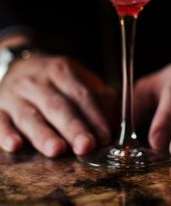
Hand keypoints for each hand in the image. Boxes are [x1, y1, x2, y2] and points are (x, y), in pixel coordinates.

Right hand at [0, 54, 116, 156]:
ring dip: (43, 134)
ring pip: (30, 115)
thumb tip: (115, 117)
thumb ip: (93, 95)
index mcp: (60, 71)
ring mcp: (15, 94)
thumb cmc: (53, 77)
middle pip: (57, 106)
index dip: (93, 115)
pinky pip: (0, 121)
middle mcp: (37, 81)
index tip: (105, 136)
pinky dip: (5, 133)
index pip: (80, 95)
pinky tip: (15, 146)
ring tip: (57, 150)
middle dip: (73, 127)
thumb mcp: (74, 75)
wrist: (17, 64)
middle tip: (86, 146)